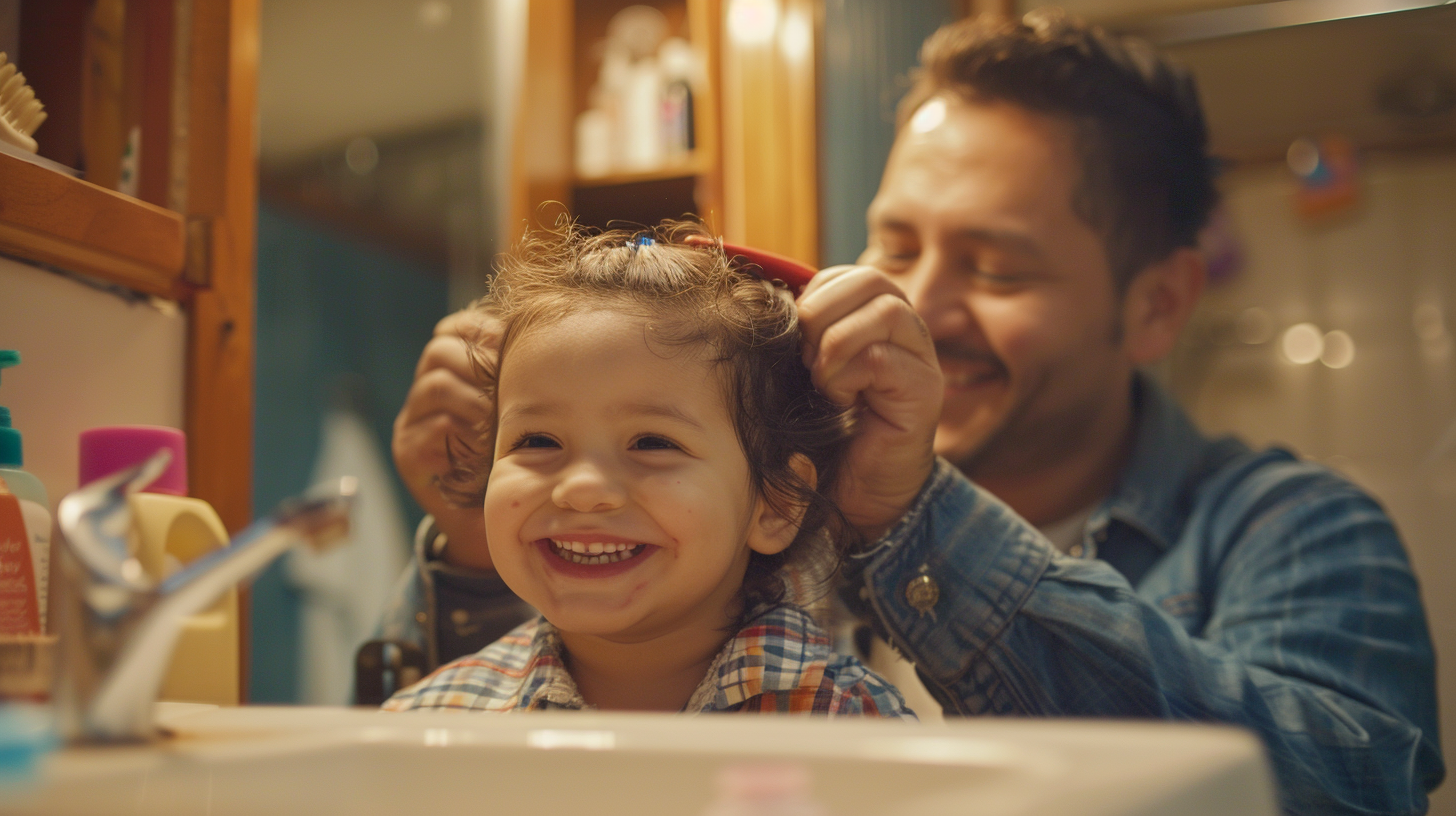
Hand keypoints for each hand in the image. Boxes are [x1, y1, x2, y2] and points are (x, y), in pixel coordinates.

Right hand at [392, 309, 499, 570]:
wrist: (489, 524)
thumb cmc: (514, 459)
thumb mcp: (518, 412)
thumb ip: (518, 378)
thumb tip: (553, 339)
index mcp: (448, 372)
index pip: (455, 329)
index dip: (485, 333)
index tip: (518, 349)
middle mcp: (423, 393)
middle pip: (440, 351)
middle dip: (481, 364)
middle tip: (515, 387)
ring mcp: (411, 423)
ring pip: (435, 387)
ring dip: (477, 400)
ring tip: (503, 419)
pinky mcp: (409, 455)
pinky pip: (432, 431)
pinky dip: (466, 435)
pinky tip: (488, 448)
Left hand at [797, 266, 942, 541]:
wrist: (855, 497)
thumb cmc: (826, 435)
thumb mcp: (806, 376)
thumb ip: (801, 338)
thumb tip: (764, 304)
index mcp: (878, 321)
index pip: (847, 275)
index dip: (813, 296)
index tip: (794, 339)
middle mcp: (907, 333)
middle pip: (870, 279)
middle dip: (821, 312)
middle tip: (804, 357)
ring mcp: (921, 360)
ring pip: (884, 310)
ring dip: (836, 342)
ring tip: (821, 380)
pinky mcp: (923, 392)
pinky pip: (880, 357)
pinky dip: (846, 375)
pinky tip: (839, 402)